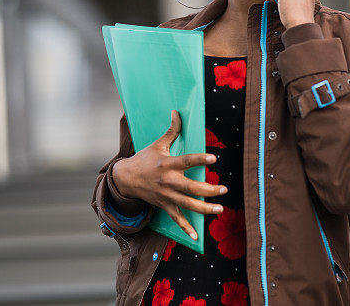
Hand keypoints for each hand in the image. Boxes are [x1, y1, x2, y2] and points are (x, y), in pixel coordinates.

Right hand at [112, 110, 227, 240]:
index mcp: (167, 164)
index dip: (200, 159)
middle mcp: (168, 181)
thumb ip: (172, 131)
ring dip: (204, 209)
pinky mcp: (164, 205)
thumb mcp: (158, 144)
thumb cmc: (144, 159)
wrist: (125, 179)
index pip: (186, 161)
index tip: (214, 158)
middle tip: (223, 190)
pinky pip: (176, 219)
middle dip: (209, 190)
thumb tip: (178, 112)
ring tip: (219, 209)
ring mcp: (166, 195)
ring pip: (187, 205)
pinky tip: (196, 237)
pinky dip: (186, 228)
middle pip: (191, 187)